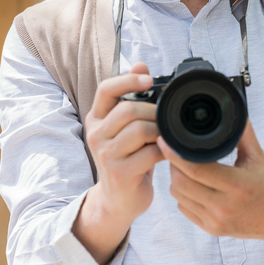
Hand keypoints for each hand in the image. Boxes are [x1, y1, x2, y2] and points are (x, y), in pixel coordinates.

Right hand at [76, 62, 164, 264]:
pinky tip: (167, 154)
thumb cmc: (127, 159)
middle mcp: (96, 135)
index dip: (128, 80)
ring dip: (160, 132)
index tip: (149, 79)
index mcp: (96, 119)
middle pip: (128, 110)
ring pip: (140, 130)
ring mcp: (106, 155)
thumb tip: (141, 64)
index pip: (106, 89)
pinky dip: (165, 151)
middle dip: (154, 112)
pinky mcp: (120, 172)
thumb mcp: (124, 128)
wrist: (117, 200)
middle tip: (165, 121)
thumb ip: (131, 98)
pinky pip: (150, 153)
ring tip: (166, 138)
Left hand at [165, 120, 263, 244]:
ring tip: (182, 166)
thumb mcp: (260, 158)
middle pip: (181, 184)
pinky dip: (183, 195)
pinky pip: (185, 210)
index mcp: (237, 186)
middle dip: (173, 165)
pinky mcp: (213, 230)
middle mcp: (224, 207)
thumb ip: (243, 134)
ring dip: (176, 180)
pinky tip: (191, 184)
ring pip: (180, 197)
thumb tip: (234, 110)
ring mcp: (217, 221)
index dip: (175, 154)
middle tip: (174, 151)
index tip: (165, 141)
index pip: (196, 170)